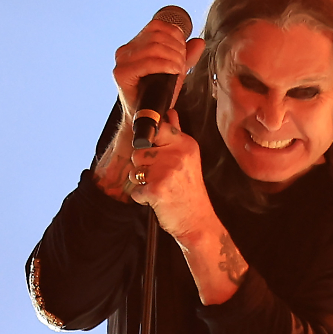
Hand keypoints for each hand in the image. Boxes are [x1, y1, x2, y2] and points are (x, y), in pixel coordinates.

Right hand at [113, 20, 203, 116]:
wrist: (146, 116)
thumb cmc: (157, 94)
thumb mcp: (174, 71)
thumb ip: (186, 56)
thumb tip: (199, 42)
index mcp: (135, 45)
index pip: (157, 26)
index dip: (175, 35)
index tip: (183, 51)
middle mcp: (126, 50)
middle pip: (157, 36)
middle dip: (176, 49)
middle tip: (182, 64)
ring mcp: (122, 61)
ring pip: (153, 47)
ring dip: (172, 57)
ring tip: (178, 70)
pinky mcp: (122, 74)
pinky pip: (147, 62)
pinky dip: (165, 65)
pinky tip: (173, 71)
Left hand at [130, 109, 214, 244]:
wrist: (197, 220)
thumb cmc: (190, 191)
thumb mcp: (189, 158)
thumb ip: (176, 134)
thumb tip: (170, 112)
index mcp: (185, 144)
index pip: (157, 128)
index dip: (149, 141)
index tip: (154, 151)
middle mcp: (177, 155)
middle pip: (139, 151)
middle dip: (143, 166)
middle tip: (159, 177)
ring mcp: (167, 172)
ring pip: (135, 170)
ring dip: (140, 181)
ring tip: (157, 187)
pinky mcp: (157, 190)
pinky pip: (135, 190)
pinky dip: (141, 198)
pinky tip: (156, 199)